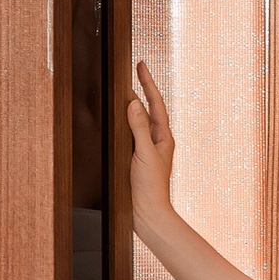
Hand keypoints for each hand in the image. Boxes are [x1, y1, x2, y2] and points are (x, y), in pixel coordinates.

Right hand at [128, 59, 174, 223]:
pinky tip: (115, 119)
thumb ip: (138, 128)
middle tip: (131, 70)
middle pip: (147, 109)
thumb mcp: (144, 154)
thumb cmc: (150, 187)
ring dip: (131, 105)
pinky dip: (123, 122)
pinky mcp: (136, 159)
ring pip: (138, 121)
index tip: (141, 65)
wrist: (147, 214)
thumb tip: (133, 103)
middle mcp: (156, 141)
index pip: (155, 104)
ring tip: (121, 88)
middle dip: (140, 89)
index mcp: (163, 138)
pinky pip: (129, 134)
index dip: (148, 83)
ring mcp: (146, 150)